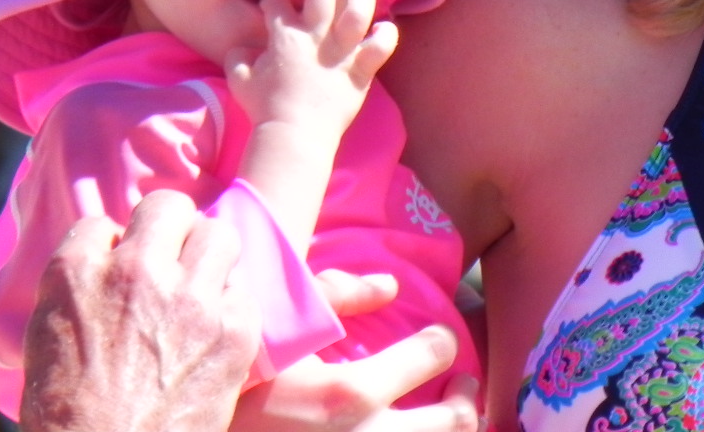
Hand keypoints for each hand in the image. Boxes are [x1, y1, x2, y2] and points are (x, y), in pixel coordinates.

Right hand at [21, 190, 262, 431]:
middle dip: (168, 230)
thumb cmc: (67, 421)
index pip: (102, 223)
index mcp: (76, 274)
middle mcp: (135, 273)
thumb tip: (108, 257)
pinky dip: (230, 305)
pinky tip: (214, 329)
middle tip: (168, 260)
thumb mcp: (46, 343)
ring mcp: (190, 298)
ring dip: (208, 257)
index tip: (118, 270)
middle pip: (168, 208)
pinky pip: (243, 288)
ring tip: (199, 286)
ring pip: (218, 233)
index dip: (113, 247)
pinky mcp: (233, 328)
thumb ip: (77, 291)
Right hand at [228, 0, 398, 136]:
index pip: (276, 4)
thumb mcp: (238, 81)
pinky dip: (386, 35)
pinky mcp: (360, 71)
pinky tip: (384, 27)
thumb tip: (241, 48)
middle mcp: (315, 37)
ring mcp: (341, 52)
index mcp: (284, 36)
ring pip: (358, 12)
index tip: (273, 8)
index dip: (272, 2)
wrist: (294, 135)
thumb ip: (237, 58)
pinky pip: (381, 47)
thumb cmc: (265, 108)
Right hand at [230, 270, 480, 431]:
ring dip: (455, 431)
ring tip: (448, 418)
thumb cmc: (237, 387)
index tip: (438, 338)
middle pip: (455, 421)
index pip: (433, 354)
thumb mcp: (276, 332)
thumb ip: (334, 294)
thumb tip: (390, 286)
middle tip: (461, 384)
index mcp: (350, 394)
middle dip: (466, 396)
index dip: (442, 340)